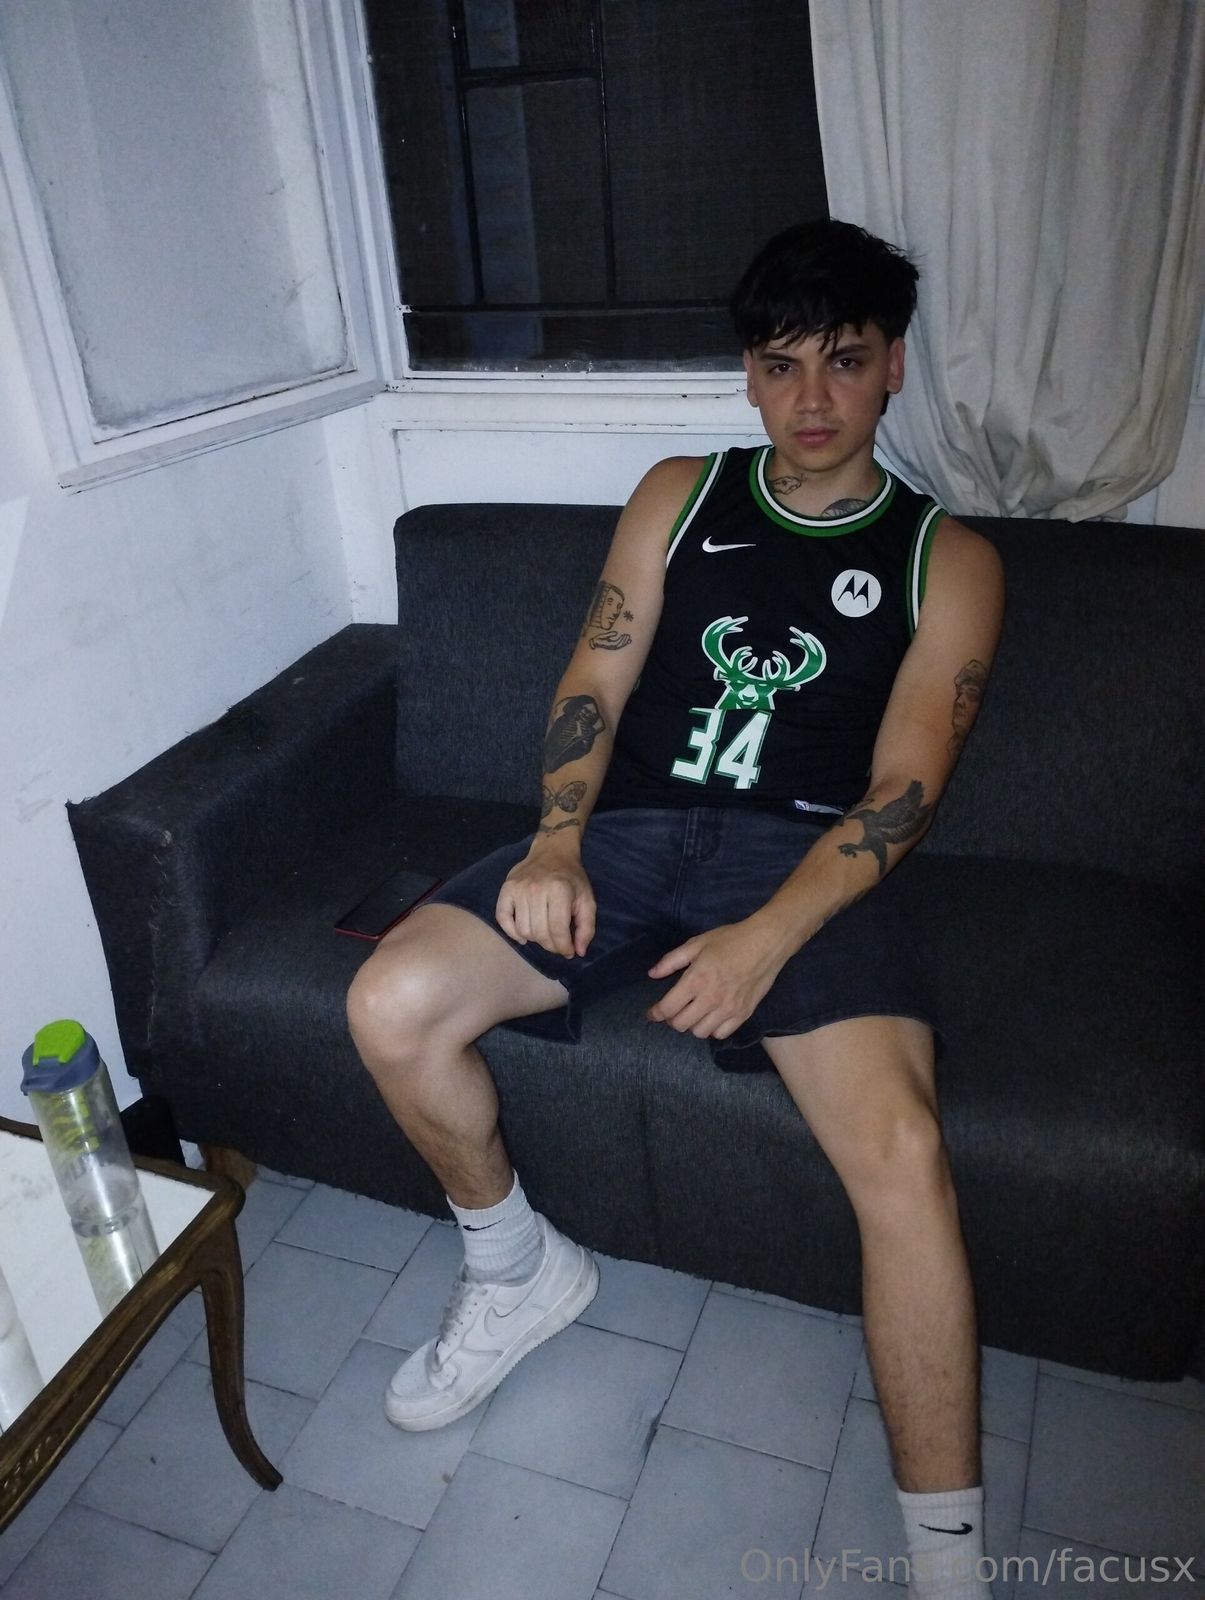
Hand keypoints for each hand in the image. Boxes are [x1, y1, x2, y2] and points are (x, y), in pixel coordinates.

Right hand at [495, 840, 596, 957]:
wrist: (553, 852)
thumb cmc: (572, 878)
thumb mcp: (587, 900)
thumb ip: (586, 927)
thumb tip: (579, 952)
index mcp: (559, 891)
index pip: (558, 930)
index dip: (564, 947)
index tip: (568, 951)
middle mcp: (536, 889)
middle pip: (539, 933)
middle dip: (551, 946)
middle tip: (557, 944)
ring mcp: (518, 889)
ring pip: (523, 929)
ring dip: (535, 939)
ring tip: (544, 935)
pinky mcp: (506, 889)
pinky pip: (502, 918)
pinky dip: (511, 933)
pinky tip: (523, 936)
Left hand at [646, 918, 793, 1039]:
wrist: (766, 943)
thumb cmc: (730, 940)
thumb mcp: (697, 944)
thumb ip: (671, 961)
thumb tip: (652, 974)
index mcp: (696, 979)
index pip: (668, 1008)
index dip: (655, 1013)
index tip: (652, 1013)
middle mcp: (711, 998)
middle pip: (681, 1025)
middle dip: (672, 1019)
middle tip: (674, 1010)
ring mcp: (728, 1009)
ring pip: (700, 1033)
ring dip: (692, 1025)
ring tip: (694, 1013)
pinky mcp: (743, 1014)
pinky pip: (721, 1034)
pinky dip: (712, 1029)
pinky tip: (712, 1017)